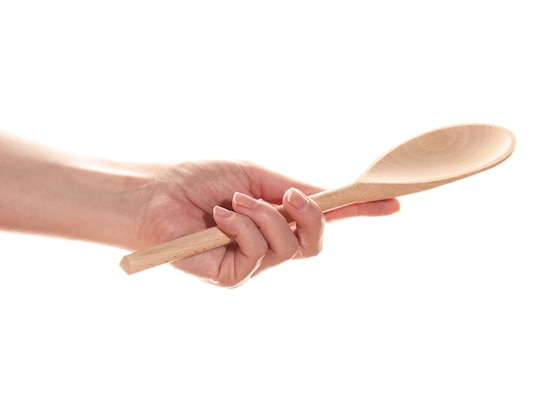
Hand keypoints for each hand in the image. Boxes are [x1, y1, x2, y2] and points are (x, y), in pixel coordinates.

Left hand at [130, 161, 398, 287]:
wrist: (156, 194)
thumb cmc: (199, 181)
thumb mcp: (255, 177)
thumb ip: (292, 190)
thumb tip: (330, 194)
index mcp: (276, 217)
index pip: (324, 220)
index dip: (359, 212)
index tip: (392, 202)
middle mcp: (269, 244)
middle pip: (315, 243)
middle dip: (310, 216)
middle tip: (289, 196)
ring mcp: (252, 264)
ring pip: (289, 248)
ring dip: (264, 217)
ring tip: (232, 201)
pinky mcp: (233, 278)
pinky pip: (259, 254)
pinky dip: (243, 228)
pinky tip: (219, 218)